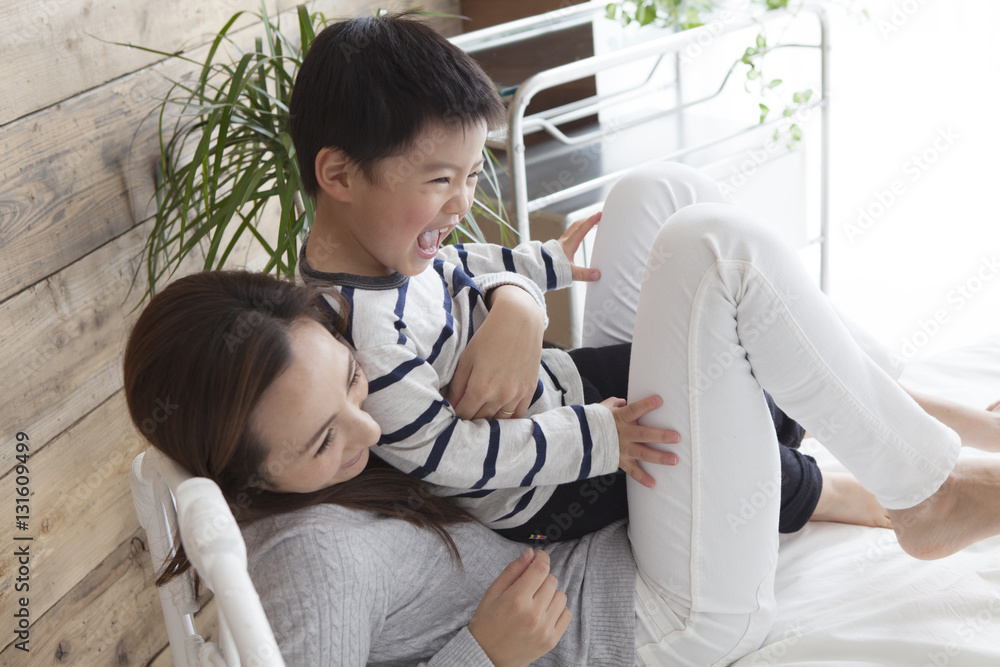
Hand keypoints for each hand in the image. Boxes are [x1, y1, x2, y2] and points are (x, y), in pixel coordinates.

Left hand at [447, 285, 543, 418]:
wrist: (519, 320)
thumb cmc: (489, 336)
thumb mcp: (467, 358)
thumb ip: (458, 385)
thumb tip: (451, 405)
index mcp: (481, 388)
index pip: (464, 414)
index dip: (456, 414)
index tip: (453, 412)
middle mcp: (500, 396)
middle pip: (481, 419)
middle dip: (471, 417)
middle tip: (466, 410)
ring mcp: (517, 395)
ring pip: (499, 420)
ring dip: (489, 419)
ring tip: (481, 411)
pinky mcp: (529, 391)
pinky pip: (518, 415)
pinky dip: (507, 417)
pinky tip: (500, 411)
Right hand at [468, 549, 570, 666]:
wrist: (486, 656)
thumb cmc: (486, 624)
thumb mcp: (493, 593)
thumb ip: (513, 571)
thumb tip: (530, 554)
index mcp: (516, 600)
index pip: (541, 569)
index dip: (542, 558)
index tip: (539, 557)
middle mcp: (533, 614)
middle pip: (552, 580)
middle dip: (542, 577)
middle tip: (530, 584)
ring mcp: (544, 629)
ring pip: (561, 596)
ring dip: (550, 593)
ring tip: (535, 600)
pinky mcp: (551, 640)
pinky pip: (566, 614)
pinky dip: (558, 609)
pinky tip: (543, 612)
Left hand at [558, 211, 601, 281]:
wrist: (538, 271)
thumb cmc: (552, 270)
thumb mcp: (570, 273)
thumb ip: (584, 274)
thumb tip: (596, 274)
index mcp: (568, 245)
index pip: (581, 229)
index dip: (591, 221)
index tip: (599, 214)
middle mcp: (564, 241)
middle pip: (577, 225)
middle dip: (588, 219)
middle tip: (597, 217)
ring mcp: (560, 243)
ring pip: (572, 229)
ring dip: (582, 224)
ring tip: (590, 224)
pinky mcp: (558, 247)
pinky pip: (569, 235)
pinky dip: (576, 231)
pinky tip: (579, 237)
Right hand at [601, 395, 679, 487]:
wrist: (579, 438)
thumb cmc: (593, 421)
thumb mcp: (603, 408)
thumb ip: (615, 403)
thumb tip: (624, 401)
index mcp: (620, 418)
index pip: (634, 409)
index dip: (646, 405)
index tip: (659, 400)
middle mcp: (623, 434)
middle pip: (644, 434)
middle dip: (661, 436)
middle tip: (676, 437)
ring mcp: (622, 448)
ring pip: (643, 454)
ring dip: (659, 457)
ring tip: (674, 460)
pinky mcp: (620, 460)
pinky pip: (632, 471)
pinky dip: (642, 478)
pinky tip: (653, 484)